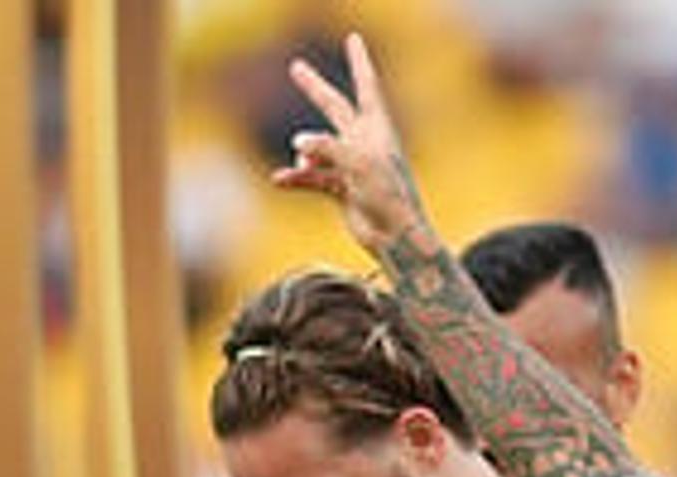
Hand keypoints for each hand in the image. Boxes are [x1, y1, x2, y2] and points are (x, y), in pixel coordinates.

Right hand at [275, 39, 431, 253]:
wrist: (396, 238)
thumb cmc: (388, 196)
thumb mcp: (358, 163)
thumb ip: (327, 147)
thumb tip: (298, 144)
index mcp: (376, 128)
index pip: (366, 85)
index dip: (358, 61)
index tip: (354, 39)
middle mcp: (363, 143)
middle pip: (334, 107)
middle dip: (314, 89)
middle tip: (296, 67)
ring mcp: (351, 166)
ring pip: (317, 149)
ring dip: (306, 157)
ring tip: (302, 165)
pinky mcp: (342, 189)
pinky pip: (312, 178)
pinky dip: (297, 178)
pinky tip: (280, 179)